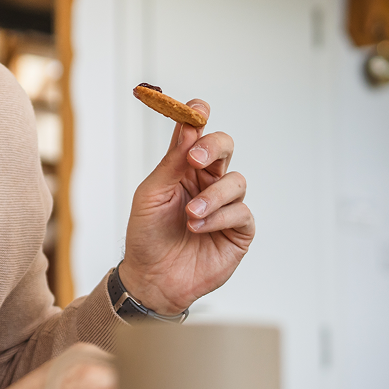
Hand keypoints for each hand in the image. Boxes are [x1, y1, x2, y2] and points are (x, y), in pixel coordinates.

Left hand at [120, 100, 253, 315]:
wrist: (152, 279)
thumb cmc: (146, 235)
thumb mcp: (151, 194)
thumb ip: (171, 162)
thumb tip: (187, 127)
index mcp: (184, 170)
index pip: (197, 135)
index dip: (200, 118)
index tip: (197, 109)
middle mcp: (208, 183)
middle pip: (224, 148)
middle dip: (213, 148)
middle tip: (195, 160)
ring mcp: (225, 206)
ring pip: (236, 181)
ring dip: (212, 197)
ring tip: (190, 216)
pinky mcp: (238, 231)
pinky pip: (241, 212)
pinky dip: (220, 217)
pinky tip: (199, 228)